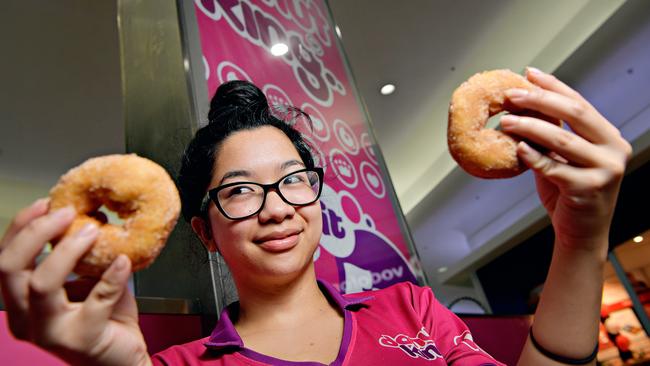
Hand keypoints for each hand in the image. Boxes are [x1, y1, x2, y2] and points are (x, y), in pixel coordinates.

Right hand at [0, 200, 150, 365]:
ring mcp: (50, 333)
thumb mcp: (85, 279)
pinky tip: (124, 260)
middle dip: (36, 233)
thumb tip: (88, 214)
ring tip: (94, 229)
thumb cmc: (103, 318)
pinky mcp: (82, 340)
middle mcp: (25, 320)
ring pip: (42, 284)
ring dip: (67, 250)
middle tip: (67, 212)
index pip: (4, 260)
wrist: (124, 357)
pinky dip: (111, 275)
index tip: (45, 202)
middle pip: (10, 269)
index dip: (20, 228)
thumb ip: (78, 254)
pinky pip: (96, 301)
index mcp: (20, 302)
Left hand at [500, 67, 631, 253]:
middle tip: (511, 95)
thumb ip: (549, 135)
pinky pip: (555, 168)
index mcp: (608, 136)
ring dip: (530, 127)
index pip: (579, 103)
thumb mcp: (560, 158)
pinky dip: (534, 157)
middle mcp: (614, 149)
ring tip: (505, 121)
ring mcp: (606, 169)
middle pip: (574, 113)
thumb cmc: (567, 193)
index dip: (554, 86)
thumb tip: (520, 106)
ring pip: (562, 139)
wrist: (581, 233)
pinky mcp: (589, 188)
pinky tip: (517, 148)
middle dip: (539, 100)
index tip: (529, 73)